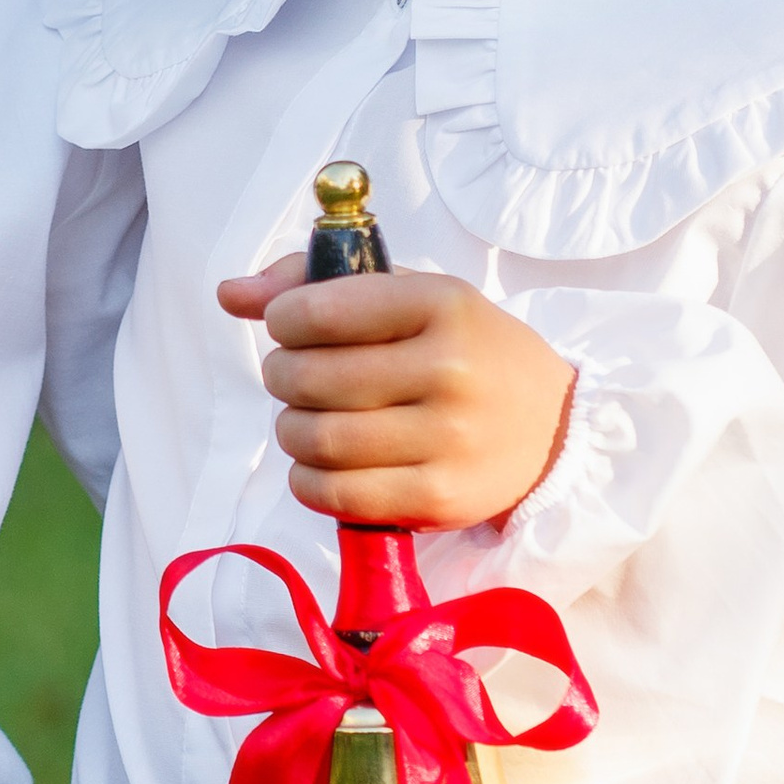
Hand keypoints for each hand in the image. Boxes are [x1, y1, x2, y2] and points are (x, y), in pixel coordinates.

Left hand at [220, 255, 575, 529]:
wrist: (554, 428)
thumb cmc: (465, 350)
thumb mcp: (410, 296)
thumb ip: (313, 283)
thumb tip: (228, 294)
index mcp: (441, 303)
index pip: (319, 310)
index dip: (282, 321)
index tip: (290, 328)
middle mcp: (448, 369)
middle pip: (307, 378)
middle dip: (281, 376)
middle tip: (296, 378)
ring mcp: (447, 439)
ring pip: (314, 438)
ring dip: (291, 429)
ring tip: (310, 419)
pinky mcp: (440, 499)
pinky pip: (334, 494)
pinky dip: (307, 479)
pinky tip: (323, 463)